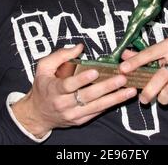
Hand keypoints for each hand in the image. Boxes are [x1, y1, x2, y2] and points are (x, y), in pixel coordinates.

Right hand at [12, 44, 136, 137]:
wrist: (37, 114)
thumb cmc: (42, 86)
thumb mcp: (44, 67)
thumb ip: (60, 55)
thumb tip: (79, 47)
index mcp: (54, 89)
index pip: (68, 85)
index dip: (82, 79)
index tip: (95, 72)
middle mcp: (64, 104)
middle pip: (87, 96)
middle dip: (106, 87)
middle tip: (121, 78)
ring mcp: (73, 114)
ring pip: (96, 106)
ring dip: (115, 98)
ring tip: (130, 90)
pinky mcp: (80, 120)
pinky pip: (97, 112)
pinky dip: (110, 105)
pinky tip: (122, 98)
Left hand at [119, 37, 167, 109]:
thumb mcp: (165, 55)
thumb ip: (145, 56)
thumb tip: (124, 55)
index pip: (149, 53)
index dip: (135, 61)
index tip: (123, 69)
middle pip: (159, 76)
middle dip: (148, 91)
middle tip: (143, 99)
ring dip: (164, 98)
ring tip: (164, 97)